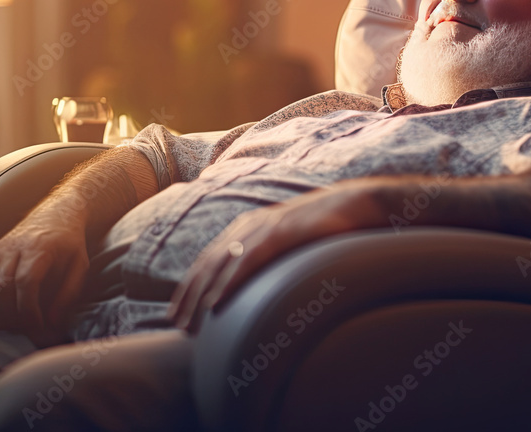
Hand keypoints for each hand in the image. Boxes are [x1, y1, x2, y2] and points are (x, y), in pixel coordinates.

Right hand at [0, 215, 88, 344]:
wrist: (58, 212)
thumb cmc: (70, 242)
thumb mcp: (80, 265)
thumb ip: (69, 293)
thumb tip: (53, 322)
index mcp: (40, 249)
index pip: (26, 281)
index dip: (27, 308)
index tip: (34, 327)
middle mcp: (16, 247)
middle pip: (1, 282)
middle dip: (5, 312)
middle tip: (15, 330)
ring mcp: (1, 248)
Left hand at [168, 181, 390, 333]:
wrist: (355, 205)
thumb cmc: (326, 228)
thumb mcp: (290, 243)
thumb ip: (271, 257)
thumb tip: (261, 284)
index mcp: (247, 228)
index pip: (209, 260)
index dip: (190, 286)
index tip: (177, 311)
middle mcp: (248, 226)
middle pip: (207, 264)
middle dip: (188, 296)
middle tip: (175, 324)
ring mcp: (262, 228)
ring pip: (220, 266)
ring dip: (201, 297)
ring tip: (190, 324)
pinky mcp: (278, 233)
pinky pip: (246, 262)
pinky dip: (228, 284)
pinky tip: (216, 304)